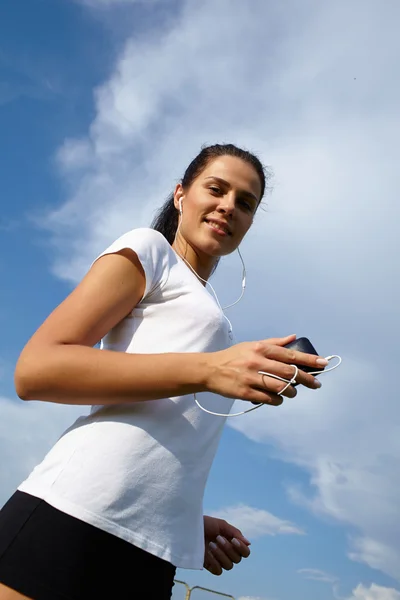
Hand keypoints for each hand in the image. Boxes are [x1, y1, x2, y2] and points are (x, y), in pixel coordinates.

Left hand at [203, 516, 250, 575]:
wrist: (190, 527)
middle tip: (218, 538)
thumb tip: (249, 543)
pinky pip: (218, 570)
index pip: (245, 552)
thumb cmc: (206, 524)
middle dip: (228, 548)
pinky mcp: (210, 566)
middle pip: (238, 559)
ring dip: (221, 555)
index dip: (242, 548)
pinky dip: (215, 562)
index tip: (233, 540)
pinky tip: (208, 553)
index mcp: (233, 543)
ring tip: (211, 544)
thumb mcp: (221, 525)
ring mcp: (219, 560)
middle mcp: (228, 554)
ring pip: (229, 566)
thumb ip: (235, 533)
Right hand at [206, 334, 326, 405]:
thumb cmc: (234, 357)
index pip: (290, 354)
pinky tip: (279, 399)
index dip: (308, 359)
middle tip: (316, 384)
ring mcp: (251, 378)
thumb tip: (294, 337)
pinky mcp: (245, 392)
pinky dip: (278, 400)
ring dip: (291, 392)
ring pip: (281, 388)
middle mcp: (257, 362)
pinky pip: (268, 399)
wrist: (210, 370)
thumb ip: (274, 343)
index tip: (323, 363)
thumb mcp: (252, 345)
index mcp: (260, 349)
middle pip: (289, 372)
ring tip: (293, 393)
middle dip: (306, 379)